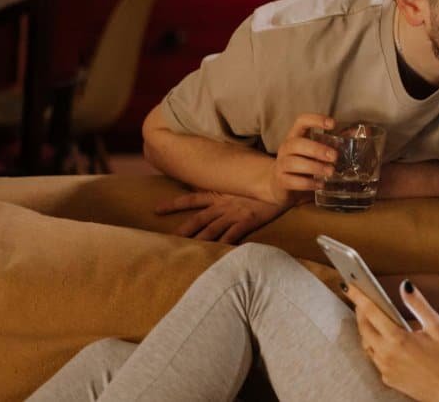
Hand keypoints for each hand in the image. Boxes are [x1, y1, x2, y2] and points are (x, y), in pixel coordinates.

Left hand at [155, 191, 285, 242]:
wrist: (281, 185)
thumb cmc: (259, 189)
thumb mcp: (238, 189)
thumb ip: (224, 195)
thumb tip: (212, 202)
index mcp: (219, 195)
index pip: (192, 199)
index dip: (174, 204)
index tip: (156, 209)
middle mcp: (224, 204)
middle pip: (199, 218)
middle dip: (183, 229)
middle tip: (167, 239)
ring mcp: (236, 212)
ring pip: (213, 228)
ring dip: (200, 239)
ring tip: (187, 250)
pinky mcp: (249, 220)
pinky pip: (234, 234)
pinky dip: (225, 243)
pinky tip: (217, 252)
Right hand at [268, 113, 338, 203]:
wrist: (280, 184)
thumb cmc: (302, 163)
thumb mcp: (314, 152)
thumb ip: (331, 143)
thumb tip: (355, 132)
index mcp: (295, 136)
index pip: (301, 121)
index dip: (316, 120)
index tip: (333, 124)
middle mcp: (285, 148)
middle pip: (297, 144)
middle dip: (317, 149)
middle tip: (335, 157)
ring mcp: (281, 165)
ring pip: (294, 163)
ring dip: (315, 167)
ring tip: (331, 171)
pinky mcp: (281, 181)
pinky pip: (293, 181)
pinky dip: (309, 183)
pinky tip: (321, 184)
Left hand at [348, 280, 438, 401]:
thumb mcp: (436, 325)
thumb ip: (417, 304)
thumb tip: (405, 286)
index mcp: (397, 338)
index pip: (371, 312)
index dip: (358, 297)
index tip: (349, 286)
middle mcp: (386, 354)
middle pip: (363, 328)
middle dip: (360, 312)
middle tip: (362, 301)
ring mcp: (385, 368)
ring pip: (366, 344)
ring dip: (366, 330)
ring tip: (372, 319)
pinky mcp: (387, 378)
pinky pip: (375, 358)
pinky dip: (375, 346)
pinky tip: (385, 341)